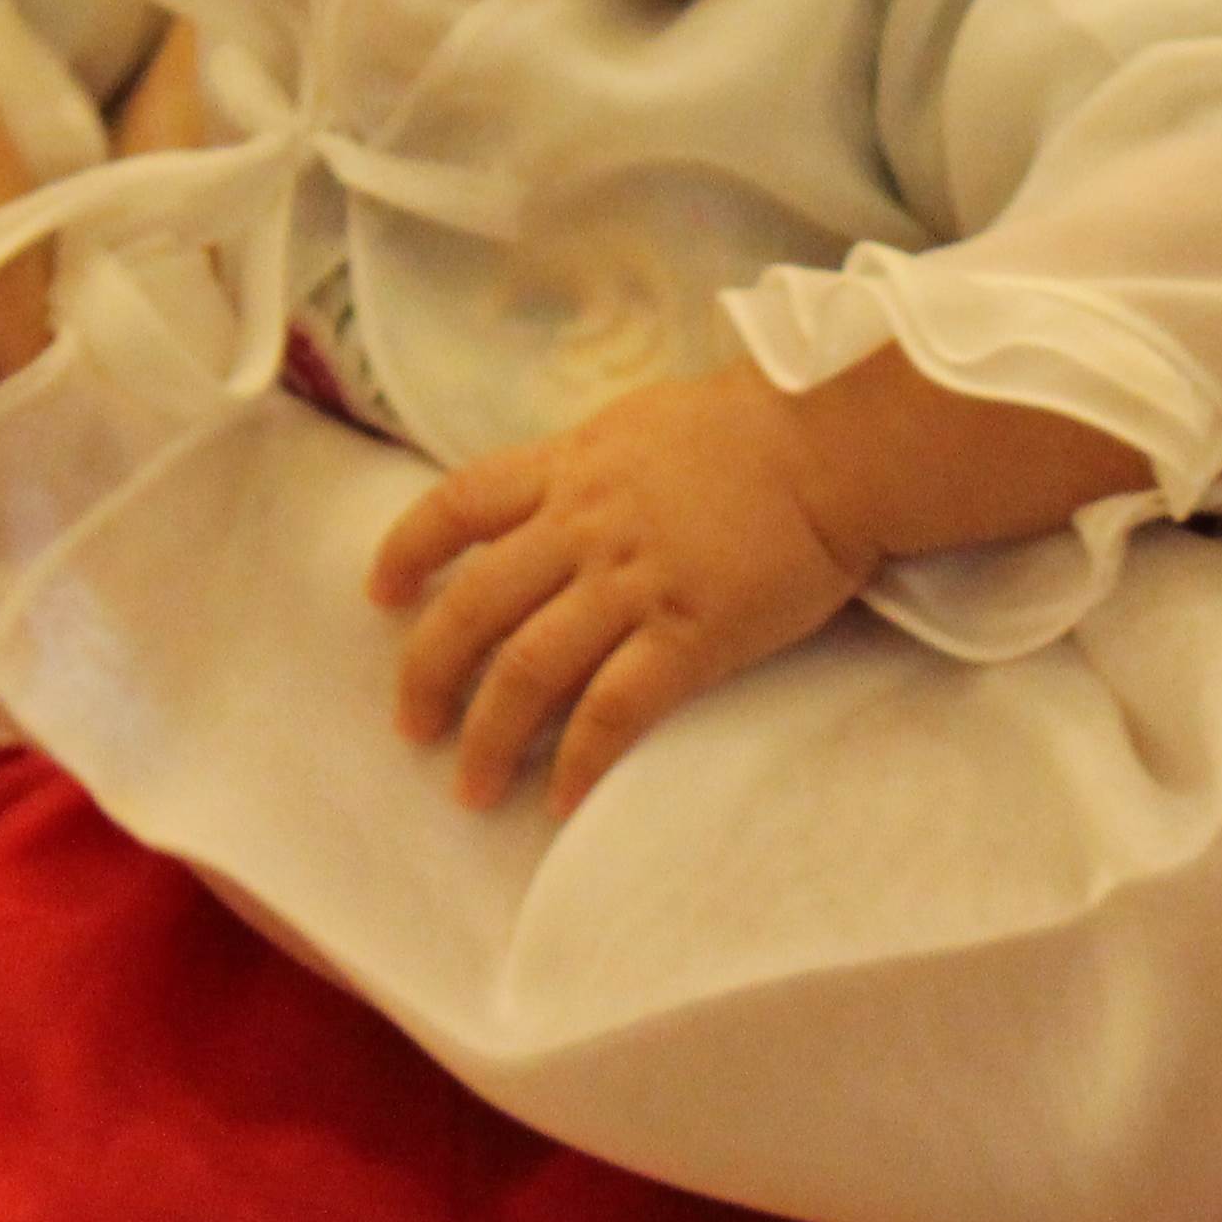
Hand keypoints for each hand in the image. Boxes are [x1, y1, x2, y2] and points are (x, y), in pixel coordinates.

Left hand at [368, 372, 875, 815]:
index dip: (407, 551)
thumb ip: (592, 466)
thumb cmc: (758, 422)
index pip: (456, 505)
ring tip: (472, 788)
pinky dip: (578, 761)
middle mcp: (583, 525)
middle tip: (412, 726)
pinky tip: (561, 799)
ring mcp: (633, 582)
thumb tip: (559, 497)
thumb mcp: (646, 422)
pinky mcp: (689, 635)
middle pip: (472, 608)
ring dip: (487, 738)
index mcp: (570, 467)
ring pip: (526, 672)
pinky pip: (612, 710)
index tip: (381, 594)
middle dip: (426, 674)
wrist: (839, 444)